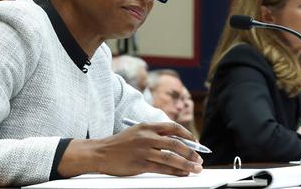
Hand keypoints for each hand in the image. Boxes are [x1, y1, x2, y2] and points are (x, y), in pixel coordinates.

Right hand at [57, 122, 202, 177]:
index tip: (196, 142)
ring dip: (186, 164)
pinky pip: (162, 168)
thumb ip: (154, 134)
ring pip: (171, 157)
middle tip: (200, 159)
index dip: (187, 135)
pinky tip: (182, 174)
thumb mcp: (137, 131)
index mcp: (147, 126)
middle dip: (191, 152)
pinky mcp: (140, 164)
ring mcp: (143, 151)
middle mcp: (147, 137)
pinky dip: (175, 171)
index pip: (173, 127)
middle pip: (175, 143)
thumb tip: (177, 142)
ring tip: (196, 168)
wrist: (100, 153)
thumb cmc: (120, 143)